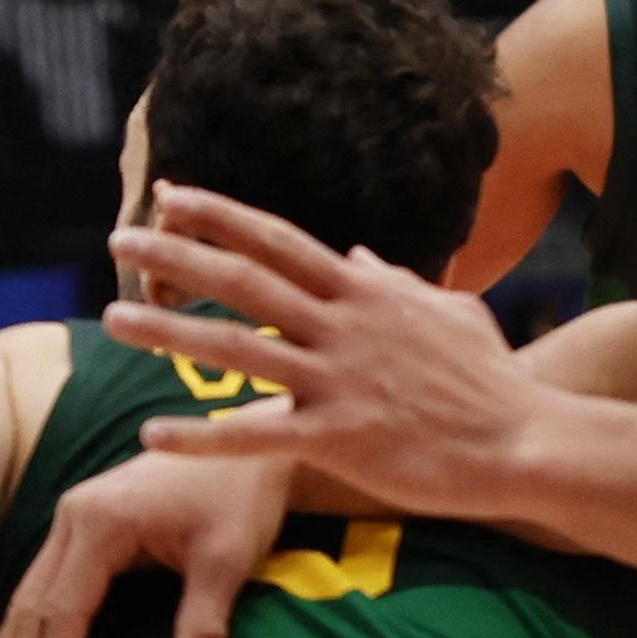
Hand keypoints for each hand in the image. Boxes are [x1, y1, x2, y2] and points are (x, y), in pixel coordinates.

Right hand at [0, 445, 291, 637]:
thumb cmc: (239, 496)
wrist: (248, 438)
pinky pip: (39, 584)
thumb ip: (201, 628)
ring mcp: (69, 519)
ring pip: (26, 597)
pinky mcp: (78, 525)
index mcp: (100, 523)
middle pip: (33, 607)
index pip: (64, 610)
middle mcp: (71, 517)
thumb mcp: (227, 560)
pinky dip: (18, 628)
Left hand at [105, 186, 560, 522]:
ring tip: (110, 320)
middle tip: (117, 239)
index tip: (171, 195)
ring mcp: (338, 381)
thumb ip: (397, 281)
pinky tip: (151, 434)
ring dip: (166, 332)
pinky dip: (201, 436)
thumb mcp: (450, 311)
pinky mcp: (339, 439)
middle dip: (175, 255)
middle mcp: (342, 325)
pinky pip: (255, 437)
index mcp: (364, 290)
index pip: (278, 239)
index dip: (221, 215)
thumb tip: (357, 254)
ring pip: (235, 349)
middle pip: (243, 279)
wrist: (526, 442)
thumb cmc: (490, 380)